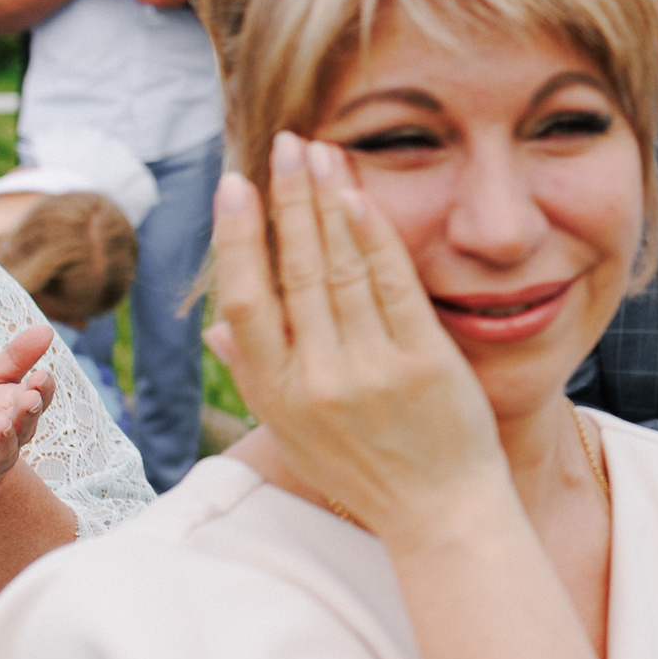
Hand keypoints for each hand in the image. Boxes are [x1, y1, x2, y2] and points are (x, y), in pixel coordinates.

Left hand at [0, 324, 58, 505]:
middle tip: (28, 398)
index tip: (40, 376)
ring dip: (2, 441)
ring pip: (0, 453)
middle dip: (25, 413)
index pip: (38, 399)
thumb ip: (16, 358)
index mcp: (18, 411)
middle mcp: (9, 438)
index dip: (41, 389)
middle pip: (23, 426)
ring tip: (0, 425)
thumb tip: (47, 328)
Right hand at [205, 134, 517, 551]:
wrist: (440, 514)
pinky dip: (374, 237)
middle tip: (283, 144)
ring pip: (339, 269)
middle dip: (287, 199)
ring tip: (319, 152)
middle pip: (293, 271)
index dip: (237, 238)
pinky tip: (360, 196)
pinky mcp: (423, 364)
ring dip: (328, 203)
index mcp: (277, 396)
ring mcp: (371, 371)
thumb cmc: (365, 471)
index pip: (246, 301)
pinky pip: (392, 286)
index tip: (234, 184)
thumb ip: (256, 377)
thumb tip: (217, 331)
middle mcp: (317, 381)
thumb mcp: (295, 435)